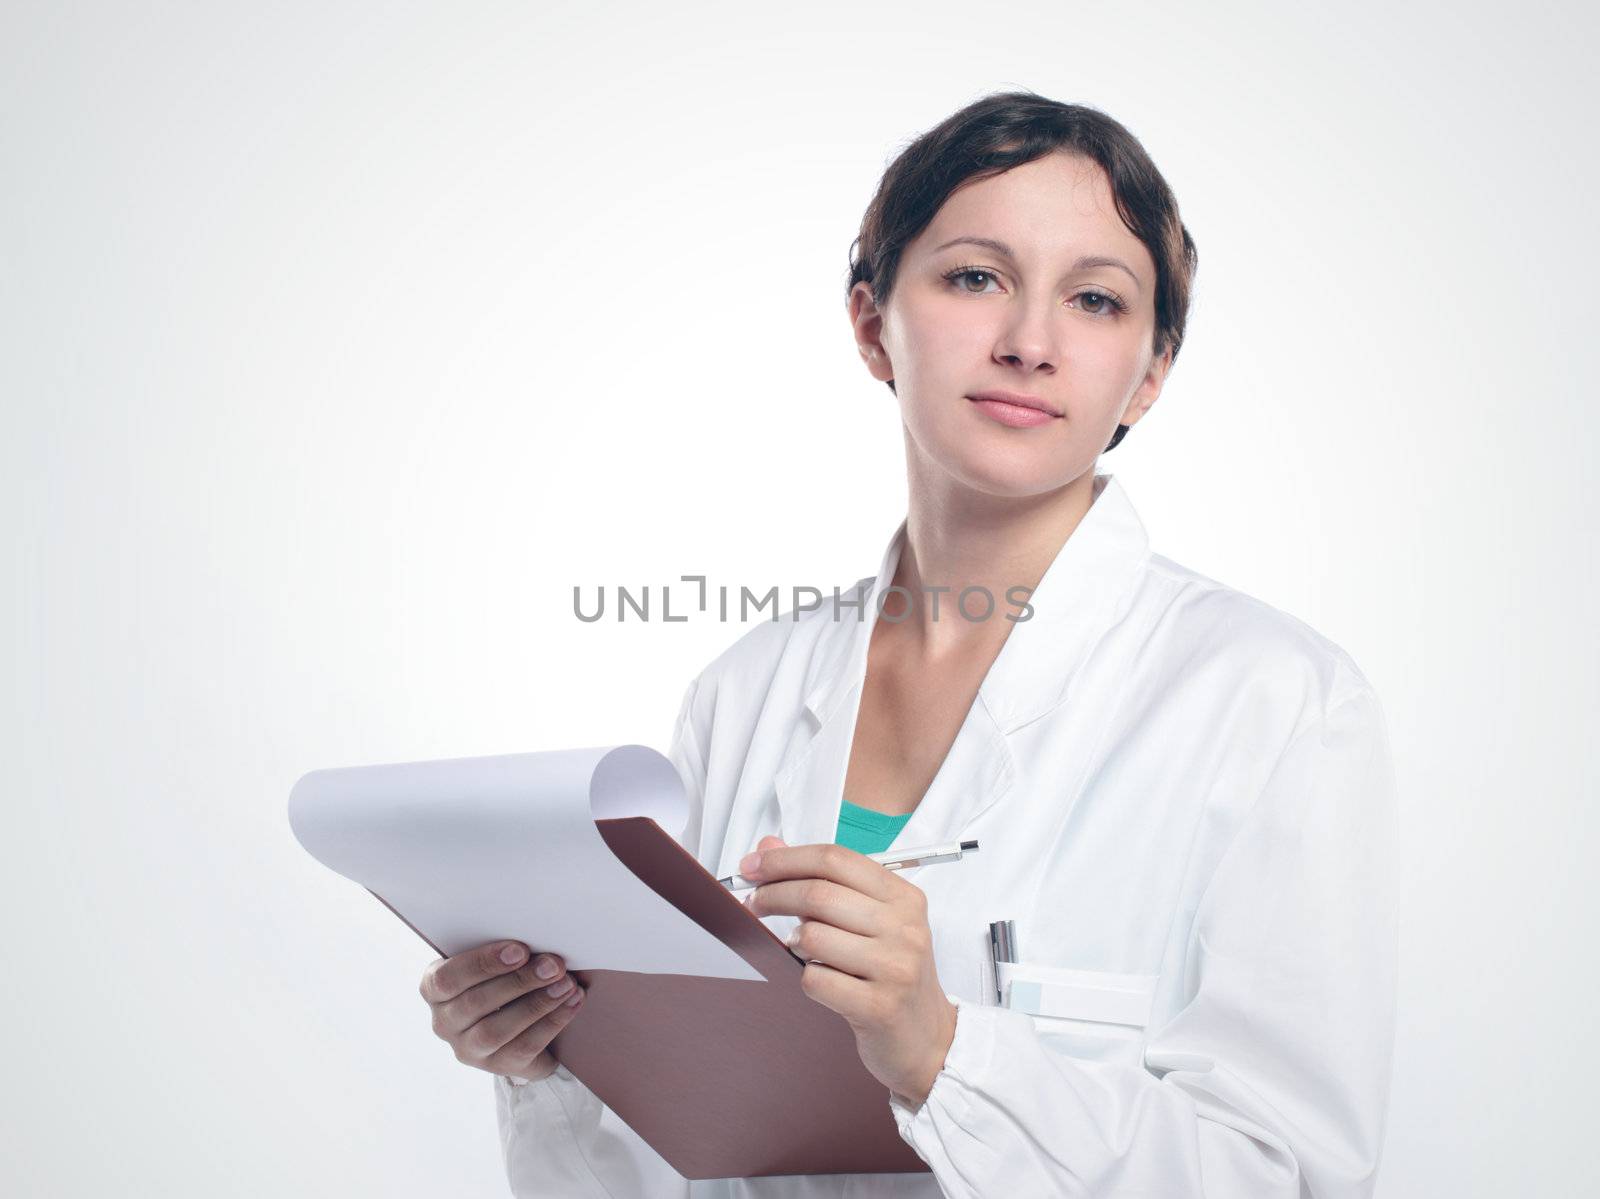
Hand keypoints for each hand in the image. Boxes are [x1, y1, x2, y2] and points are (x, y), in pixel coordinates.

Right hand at [419, 941, 585, 1080]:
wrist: (519, 1024)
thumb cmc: (504, 978)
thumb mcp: (496, 963)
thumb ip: (506, 953)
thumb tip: (539, 941)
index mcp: (435, 988)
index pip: (446, 978)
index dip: (482, 963)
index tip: (520, 950)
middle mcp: (444, 1022)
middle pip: (475, 1003)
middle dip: (519, 981)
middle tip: (553, 965)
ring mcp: (468, 1048)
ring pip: (495, 1031)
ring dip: (536, 1004)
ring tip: (566, 984)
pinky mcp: (498, 1065)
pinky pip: (524, 1046)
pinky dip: (552, 1022)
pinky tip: (572, 1001)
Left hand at [741, 835, 956, 1107]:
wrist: (927, 1038)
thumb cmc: (891, 973)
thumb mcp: (869, 920)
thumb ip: (822, 881)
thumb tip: (768, 848)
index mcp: (904, 897)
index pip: (835, 859)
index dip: (786, 859)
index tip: (753, 868)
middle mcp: (905, 927)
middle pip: (819, 894)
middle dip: (774, 895)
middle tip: (754, 903)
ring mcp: (895, 967)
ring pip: (813, 937)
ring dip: (793, 942)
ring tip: (802, 949)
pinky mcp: (879, 1007)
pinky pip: (816, 980)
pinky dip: (805, 978)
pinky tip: (820, 979)